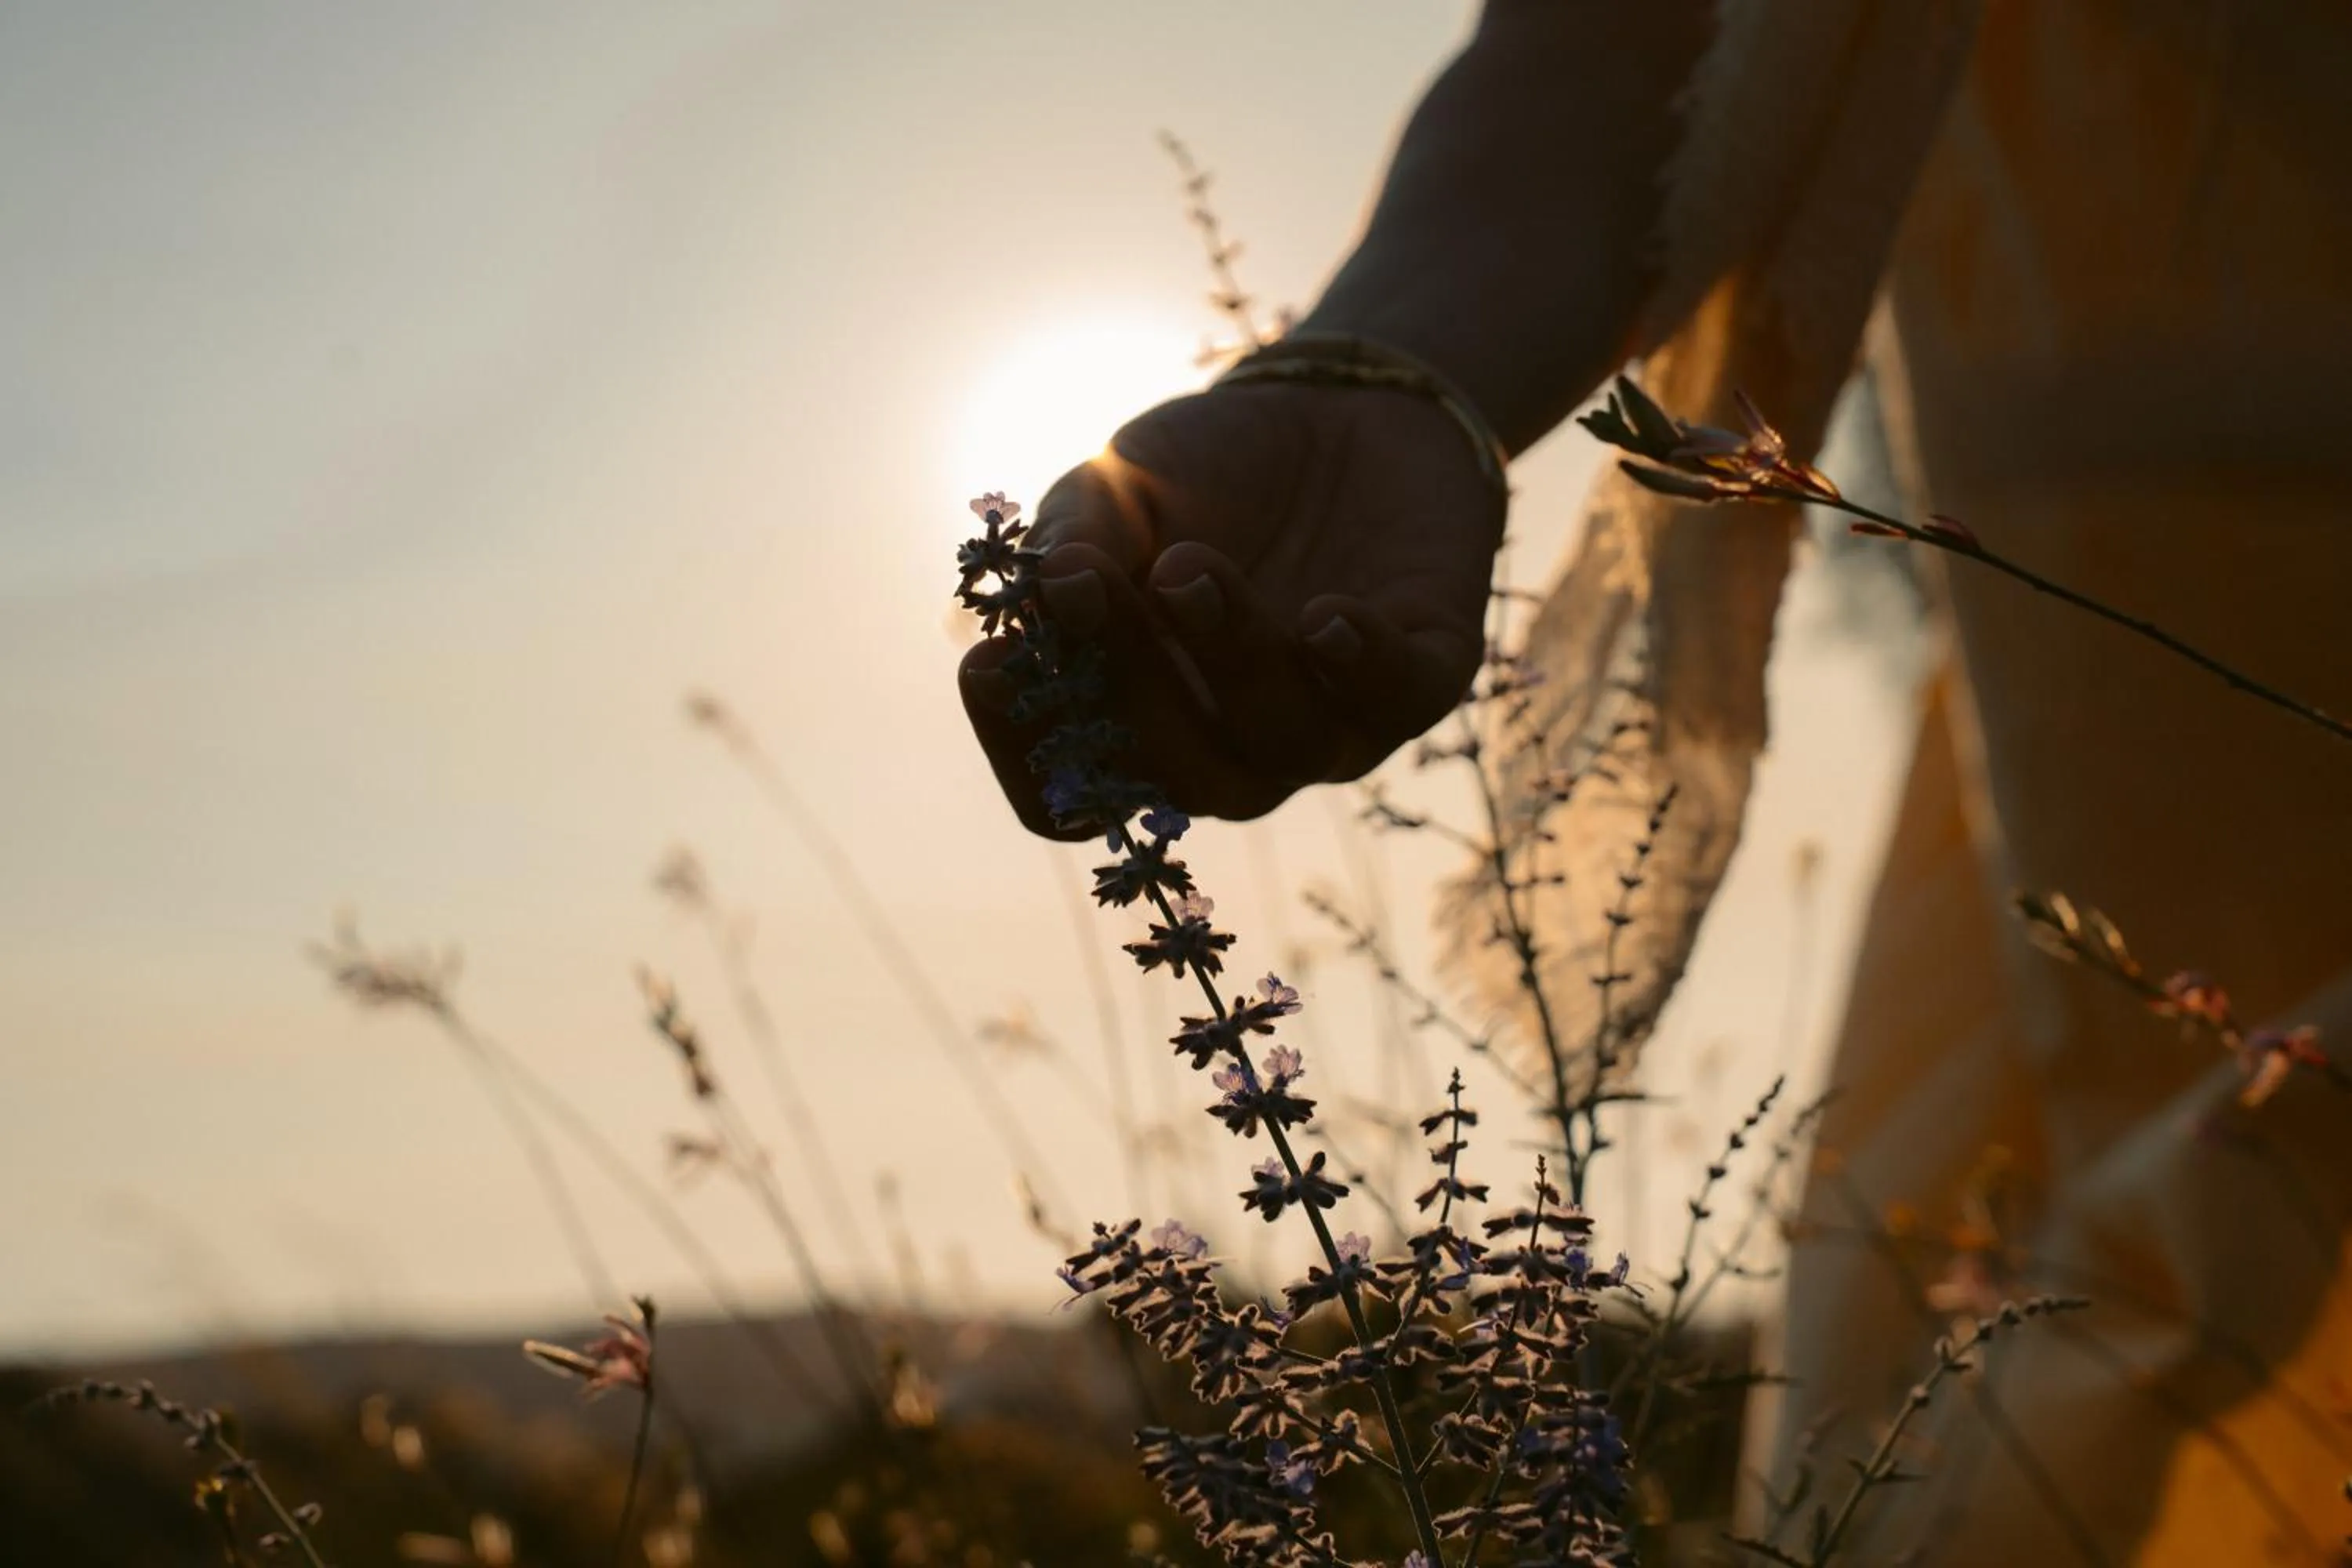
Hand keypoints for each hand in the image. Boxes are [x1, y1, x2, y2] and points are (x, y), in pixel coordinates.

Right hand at [957, 378, 1504, 837]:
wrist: (1343, 405)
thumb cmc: (1210, 469)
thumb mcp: (1116, 486)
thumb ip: (1073, 538)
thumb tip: (1050, 591)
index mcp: (1147, 720)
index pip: (1075, 791)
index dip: (1027, 752)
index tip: (987, 665)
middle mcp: (1241, 743)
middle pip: (1181, 779)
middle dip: (1132, 689)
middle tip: (1100, 583)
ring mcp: (1337, 718)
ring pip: (1284, 741)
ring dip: (1231, 659)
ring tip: (1191, 569)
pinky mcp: (1428, 669)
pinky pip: (1396, 698)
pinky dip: (1359, 665)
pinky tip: (1324, 616)